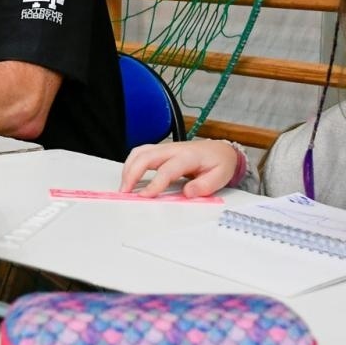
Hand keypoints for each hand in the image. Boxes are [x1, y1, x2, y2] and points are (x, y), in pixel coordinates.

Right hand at [118, 139, 239, 197]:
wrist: (220, 150)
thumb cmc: (219, 163)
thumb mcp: (220, 176)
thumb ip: (205, 185)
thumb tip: (188, 193)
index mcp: (188, 156)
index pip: (167, 169)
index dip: (154, 183)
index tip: (145, 196)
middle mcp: (173, 149)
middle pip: (146, 156)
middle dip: (132, 174)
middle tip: (125, 192)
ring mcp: (165, 148)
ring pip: (140, 152)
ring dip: (128, 168)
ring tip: (124, 186)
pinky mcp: (160, 150)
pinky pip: (140, 152)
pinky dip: (131, 164)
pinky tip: (129, 177)